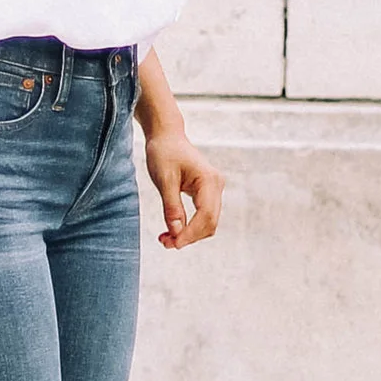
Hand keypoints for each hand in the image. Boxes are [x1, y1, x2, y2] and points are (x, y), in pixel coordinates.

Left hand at [143, 126, 224, 250]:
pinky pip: (203, 216)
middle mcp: (216, 185)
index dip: (191, 233)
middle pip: (210, 223)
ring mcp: (214, 190)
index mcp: (209, 180)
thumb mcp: (164, 180)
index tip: (173, 244)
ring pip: (208, 222)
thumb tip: (175, 232)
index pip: (206, 215)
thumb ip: (171, 207)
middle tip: (164, 243)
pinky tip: (172, 230)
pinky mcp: (207, 193)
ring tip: (165, 238)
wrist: (167, 137)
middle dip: (189, 237)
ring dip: (189, 234)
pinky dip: (189, 227)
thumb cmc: (164, 153)